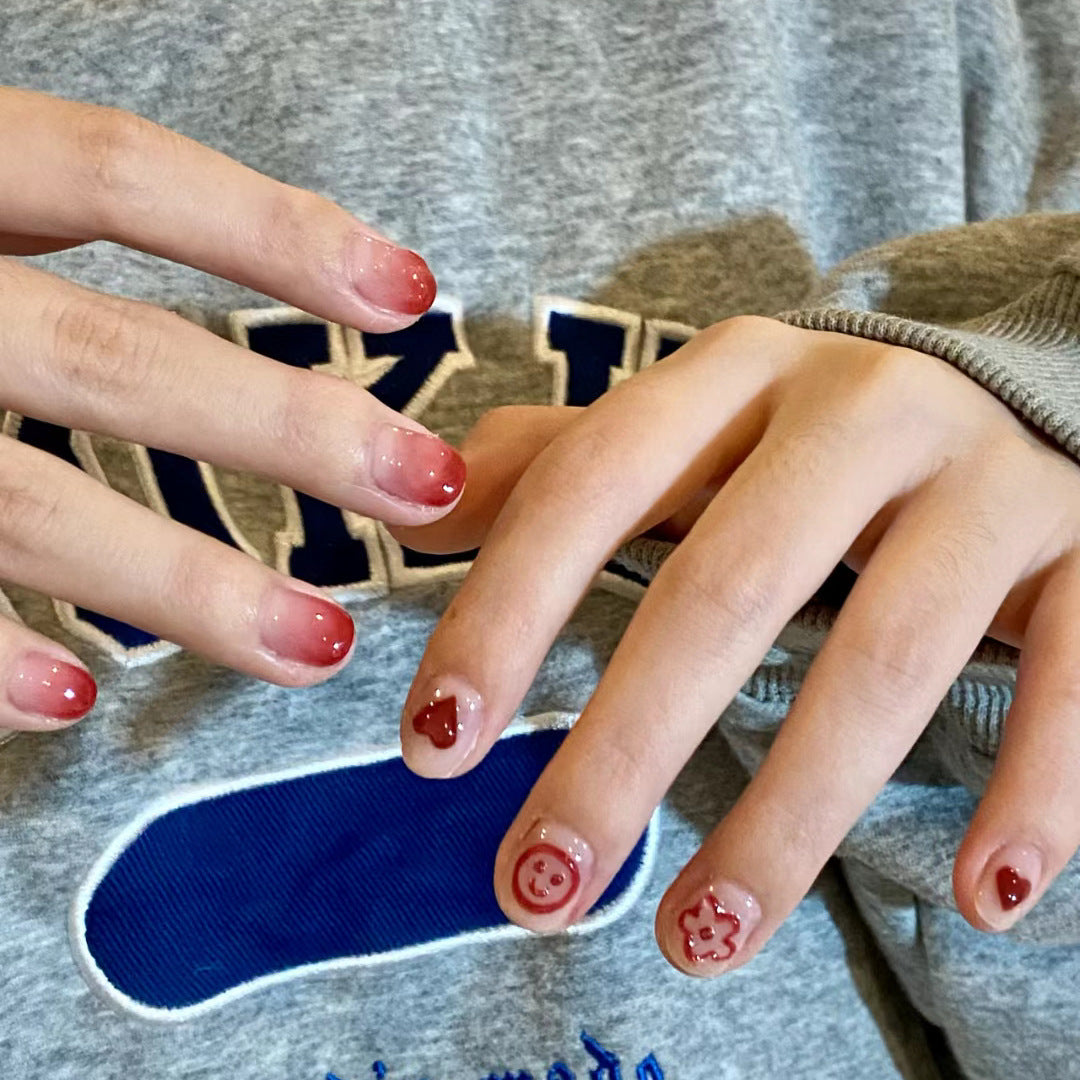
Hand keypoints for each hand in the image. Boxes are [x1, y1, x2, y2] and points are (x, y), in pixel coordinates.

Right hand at [0, 88, 463, 732]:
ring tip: (317, 647)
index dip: (271, 229)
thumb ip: (37, 235)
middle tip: (426, 485)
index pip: (114, 174)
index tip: (411, 293)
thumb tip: (240, 299)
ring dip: (183, 583)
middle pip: (112, 360)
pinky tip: (73, 703)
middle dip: (284, 432)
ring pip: (20, 507)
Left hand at [395, 313, 1079, 972]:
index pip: (590, 487)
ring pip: (883, 657)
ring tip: (697, 939)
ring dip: (787, 820)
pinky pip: (1073, 675)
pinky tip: (983, 900)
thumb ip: (561, 465)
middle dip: (624, 751)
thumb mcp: (687, 428)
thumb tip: (416, 509)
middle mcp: (856, 411)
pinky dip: (1037, 789)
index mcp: (733, 378)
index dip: (503, 616)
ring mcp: (984, 476)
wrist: (1010, 390)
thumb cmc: (805, 438)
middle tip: (538, 886)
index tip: (434, 752)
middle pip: (724, 589)